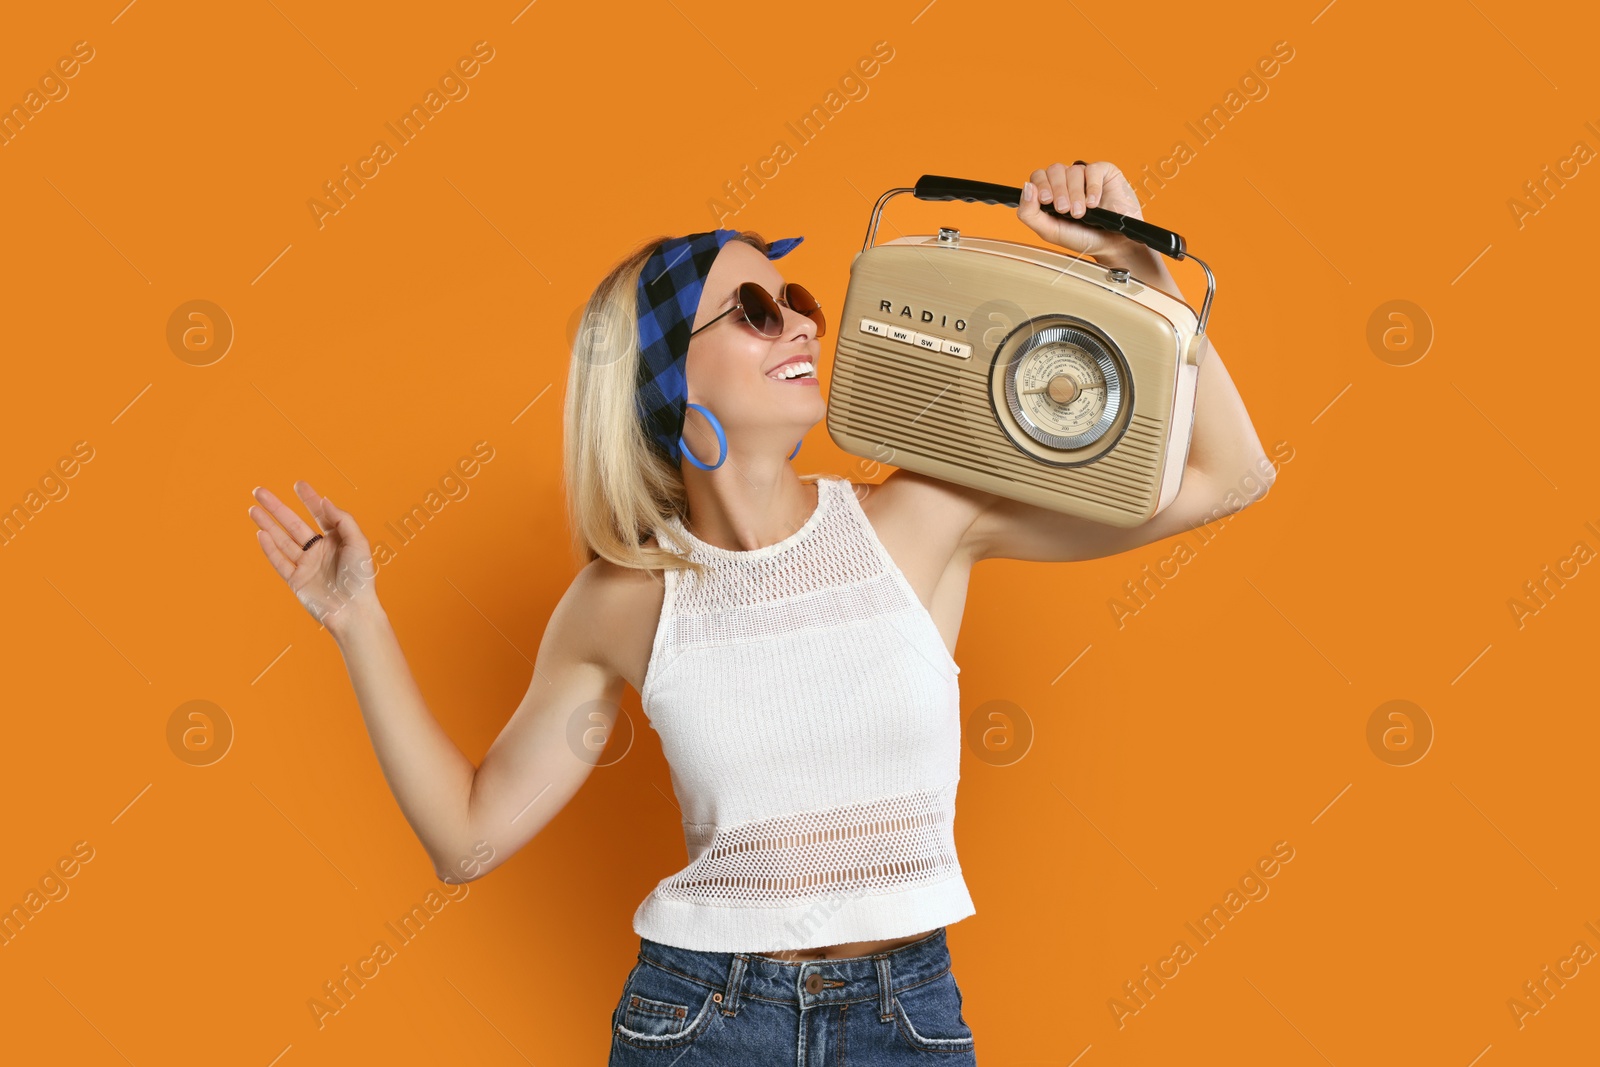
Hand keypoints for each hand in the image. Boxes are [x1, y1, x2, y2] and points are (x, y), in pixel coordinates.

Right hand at [249, 480, 379, 635]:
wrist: (353, 611)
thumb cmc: (361, 578)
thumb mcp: (358, 543)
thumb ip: (342, 520)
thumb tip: (325, 500)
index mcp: (337, 540)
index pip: (320, 514)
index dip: (309, 499)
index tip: (298, 484)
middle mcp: (320, 551)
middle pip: (293, 524)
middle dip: (277, 507)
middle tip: (259, 491)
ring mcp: (306, 565)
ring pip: (282, 540)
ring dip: (267, 524)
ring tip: (253, 508)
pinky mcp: (296, 581)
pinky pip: (280, 561)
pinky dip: (270, 548)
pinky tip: (260, 533)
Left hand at [1017, 161, 1147, 262]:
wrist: (1111, 244)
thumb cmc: (1081, 238)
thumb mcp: (1049, 231)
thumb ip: (1030, 213)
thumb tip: (1026, 187)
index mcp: (1051, 192)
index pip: (1038, 176)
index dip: (1041, 185)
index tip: (1046, 201)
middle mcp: (1067, 181)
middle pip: (1054, 170)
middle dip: (1058, 190)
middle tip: (1065, 209)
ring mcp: (1085, 176)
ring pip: (1073, 170)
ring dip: (1075, 194)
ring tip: (1081, 212)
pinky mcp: (1104, 173)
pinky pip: (1092, 169)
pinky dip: (1092, 187)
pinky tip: (1093, 203)